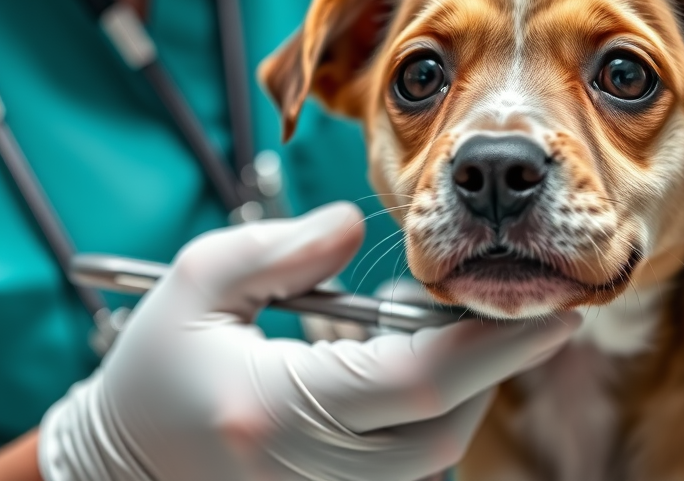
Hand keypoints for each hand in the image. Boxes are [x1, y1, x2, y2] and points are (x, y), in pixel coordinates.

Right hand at [39, 203, 580, 480]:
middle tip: (509, 307)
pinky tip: (414, 364)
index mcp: (276, 413)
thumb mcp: (199, 282)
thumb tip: (352, 227)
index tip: (556, 314)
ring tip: (452, 327)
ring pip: (435, 452)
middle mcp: (309, 471)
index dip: (494, 349)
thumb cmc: (157, 368)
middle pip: (443, 430)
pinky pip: (412, 465)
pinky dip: (433, 413)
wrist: (127, 461)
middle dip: (491, 366)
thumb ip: (281, 249)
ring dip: (464, 386)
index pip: (415, 385)